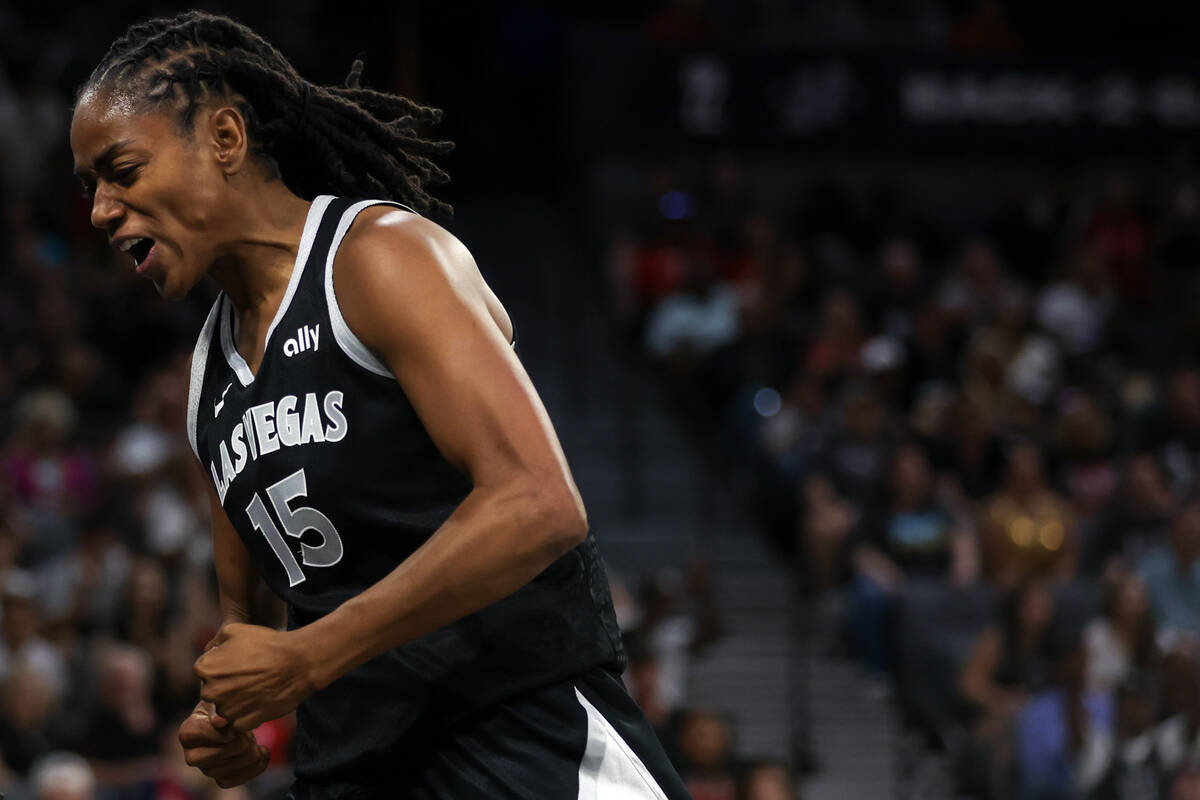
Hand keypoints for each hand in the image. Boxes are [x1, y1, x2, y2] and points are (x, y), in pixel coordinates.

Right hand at [179, 702, 269, 787]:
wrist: (238, 718)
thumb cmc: (228, 707)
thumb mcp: (223, 701)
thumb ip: (220, 708)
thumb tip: (219, 721)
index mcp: (189, 731)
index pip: (194, 735)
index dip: (217, 732)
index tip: (233, 727)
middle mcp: (192, 754)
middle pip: (205, 759)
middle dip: (233, 746)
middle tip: (246, 735)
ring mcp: (206, 768)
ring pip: (220, 772)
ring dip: (246, 756)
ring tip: (254, 741)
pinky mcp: (220, 777)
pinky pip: (232, 781)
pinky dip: (253, 768)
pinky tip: (263, 752)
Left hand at [193, 623, 314, 730]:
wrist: (298, 662)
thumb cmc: (268, 644)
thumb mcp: (236, 630)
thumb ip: (215, 641)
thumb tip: (209, 650)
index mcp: (205, 668)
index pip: (205, 671)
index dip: (223, 666)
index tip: (240, 663)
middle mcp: (210, 691)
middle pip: (213, 691)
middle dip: (226, 685)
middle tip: (249, 676)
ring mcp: (226, 709)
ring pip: (225, 709)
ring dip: (237, 701)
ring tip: (257, 687)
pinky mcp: (243, 723)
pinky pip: (240, 722)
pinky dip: (249, 714)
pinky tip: (262, 699)